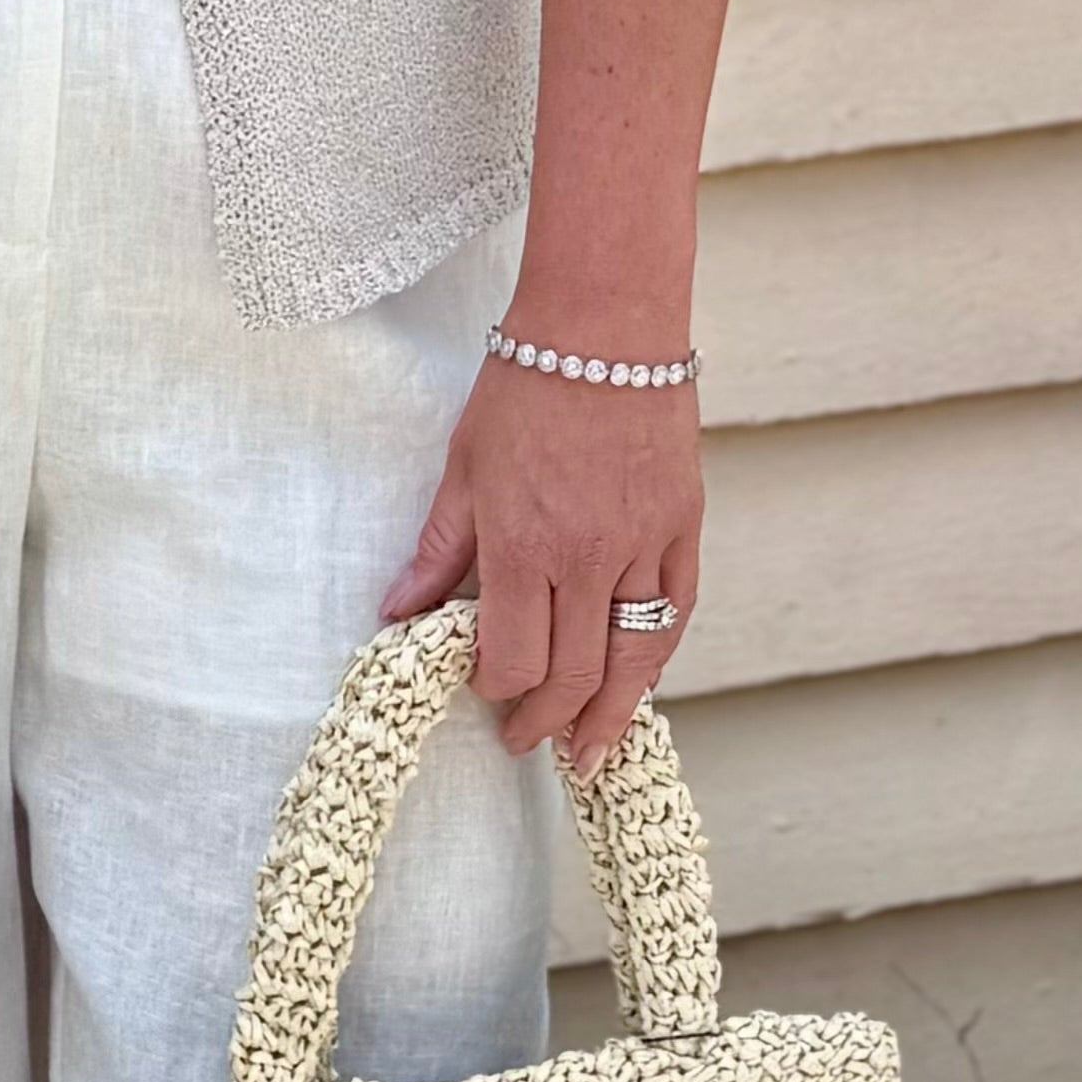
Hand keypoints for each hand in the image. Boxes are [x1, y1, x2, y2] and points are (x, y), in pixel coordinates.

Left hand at [379, 351, 697, 768]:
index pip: (512, 658)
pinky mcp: (683, 528)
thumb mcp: (463, 469)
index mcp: (523, 546)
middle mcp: (587, 558)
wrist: (604, 327)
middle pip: (571, 674)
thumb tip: (398, 614)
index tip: (483, 692)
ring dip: (609, 716)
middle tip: (528, 742)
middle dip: (546, 722)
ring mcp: (643, 545)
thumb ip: (439, 551)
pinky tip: (639, 685)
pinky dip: (656, 657)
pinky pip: (673, 613)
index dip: (495, 689)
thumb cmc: (524, 389)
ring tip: (591, 754)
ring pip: (632, 659)